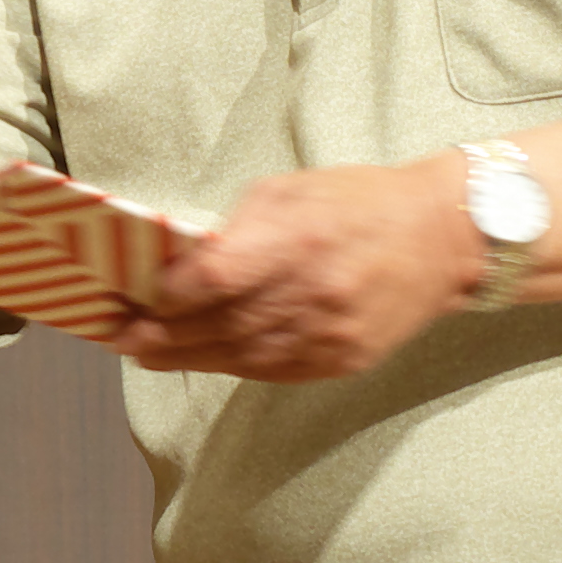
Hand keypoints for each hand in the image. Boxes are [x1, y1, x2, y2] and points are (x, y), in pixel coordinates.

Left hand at [110, 156, 475, 379]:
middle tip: (119, 336)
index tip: (140, 296)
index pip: (216, 279)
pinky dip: (231, 366)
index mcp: (298, 239)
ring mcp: (329, 334)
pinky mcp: (342, 361)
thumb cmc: (359, 203)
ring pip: (240, 357)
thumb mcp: (292, 190)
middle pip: (219, 325)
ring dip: (185, 358)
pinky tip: (202, 359)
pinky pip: (273, 372)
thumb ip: (238, 227)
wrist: (442, 240)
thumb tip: (184, 259)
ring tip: (146, 352)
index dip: (170, 295)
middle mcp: (312, 293)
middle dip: (161, 335)